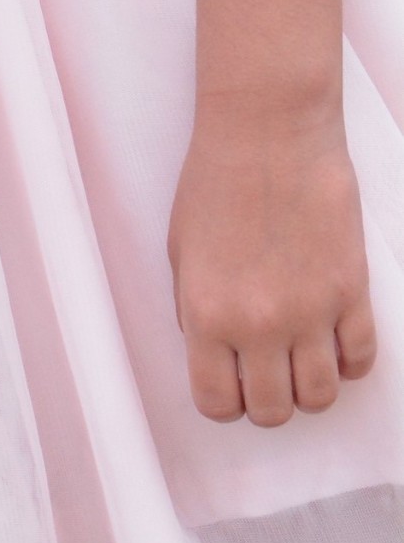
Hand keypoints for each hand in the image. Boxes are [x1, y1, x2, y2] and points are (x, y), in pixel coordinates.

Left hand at [171, 106, 375, 424]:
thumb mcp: (182, 248)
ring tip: (299, 358)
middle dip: (266, 400)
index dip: (223, 401)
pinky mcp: (351, 293)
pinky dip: (348, 362)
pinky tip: (333, 340)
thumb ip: (193, 308)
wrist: (267, 131)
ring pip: (320, 398)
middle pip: (272, 411)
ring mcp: (311, 313)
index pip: (216, 402)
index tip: (228, 385)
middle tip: (264, 373)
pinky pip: (360, 361)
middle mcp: (259, 324)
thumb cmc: (215, 179)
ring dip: (309, 388)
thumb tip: (211, 350)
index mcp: (207, 313)